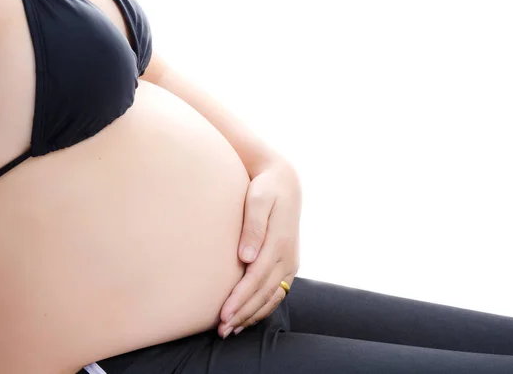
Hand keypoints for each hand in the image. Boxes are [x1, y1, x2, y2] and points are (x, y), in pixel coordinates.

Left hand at [218, 157, 300, 337]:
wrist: (285, 182)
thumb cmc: (265, 188)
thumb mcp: (258, 199)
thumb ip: (253, 226)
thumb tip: (246, 257)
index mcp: (280, 242)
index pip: (257, 278)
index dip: (240, 299)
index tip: (223, 315)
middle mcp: (288, 256)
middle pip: (264, 293)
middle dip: (243, 314)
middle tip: (221, 331)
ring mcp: (291, 262)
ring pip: (272, 297)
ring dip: (252, 315)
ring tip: (230, 330)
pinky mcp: (289, 264)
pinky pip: (278, 292)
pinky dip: (263, 308)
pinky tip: (248, 317)